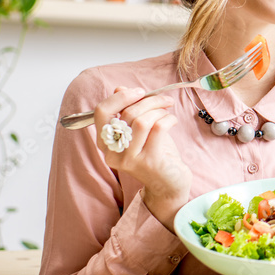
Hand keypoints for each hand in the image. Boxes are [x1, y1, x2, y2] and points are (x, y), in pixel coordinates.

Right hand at [93, 86, 191, 230]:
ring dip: (159, 109)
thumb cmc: (155, 155)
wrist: (169, 185)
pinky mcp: (149, 161)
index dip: (120, 97)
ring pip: (142, 120)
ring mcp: (130, 159)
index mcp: (106, 143)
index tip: (139, 91)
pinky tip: (173, 121)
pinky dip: (168, 118)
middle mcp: (113, 153)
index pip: (101, 113)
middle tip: (164, 100)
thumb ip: (127, 111)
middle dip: (148, 100)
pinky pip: (158, 128)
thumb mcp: (139, 132)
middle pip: (126, 114)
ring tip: (168, 111)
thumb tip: (119, 89)